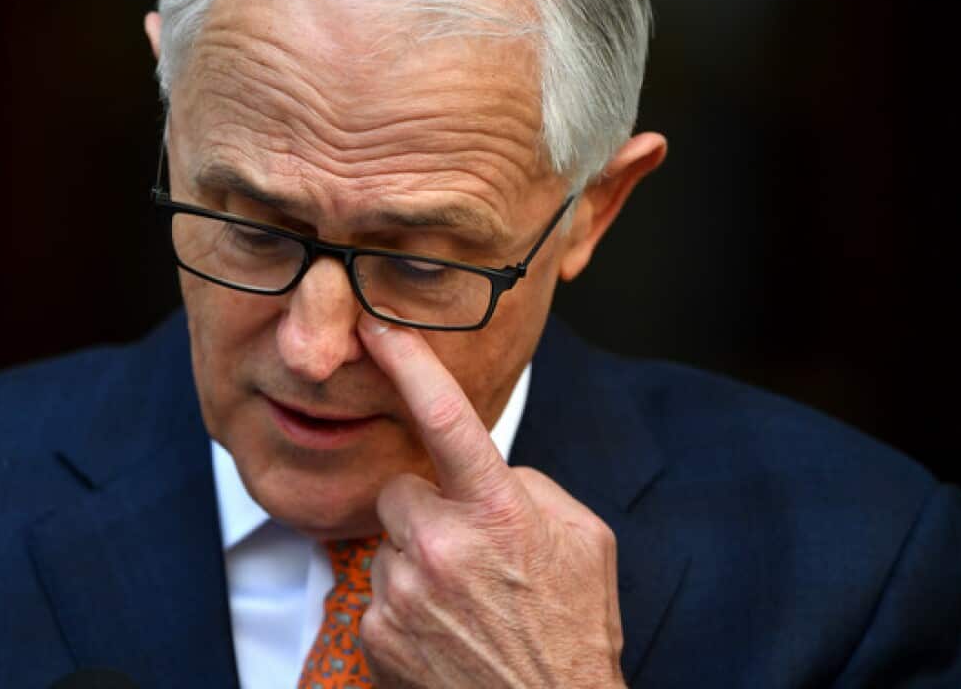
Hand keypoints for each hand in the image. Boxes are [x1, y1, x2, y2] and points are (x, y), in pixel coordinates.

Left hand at [356, 314, 625, 688]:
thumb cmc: (573, 628)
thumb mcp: (582, 540)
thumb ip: (528, 486)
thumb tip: (486, 469)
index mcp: (498, 513)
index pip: (448, 419)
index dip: (411, 364)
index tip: (379, 327)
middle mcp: (442, 547)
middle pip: (399, 490)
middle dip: (424, 508)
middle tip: (464, 548)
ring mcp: (405, 593)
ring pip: (388, 543)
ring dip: (416, 561)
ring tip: (464, 600)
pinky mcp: (378, 633)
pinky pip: (379, 593)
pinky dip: (405, 606)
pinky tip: (444, 629)